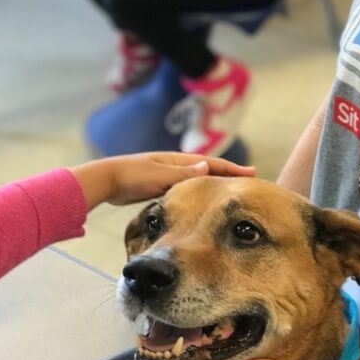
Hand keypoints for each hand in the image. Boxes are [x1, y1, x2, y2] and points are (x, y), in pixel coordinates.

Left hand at [72, 152, 254, 208]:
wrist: (107, 180)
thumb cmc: (132, 177)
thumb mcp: (159, 176)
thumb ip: (182, 173)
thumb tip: (207, 167)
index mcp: (177, 161)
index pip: (211, 164)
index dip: (232, 169)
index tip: (252, 173)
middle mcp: (175, 165)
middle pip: (208, 169)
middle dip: (228, 174)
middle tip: (249, 180)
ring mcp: (167, 174)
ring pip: (198, 178)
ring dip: (215, 182)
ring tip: (231, 190)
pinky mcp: (160, 185)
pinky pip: (187, 187)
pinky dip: (199, 190)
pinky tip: (203, 198)